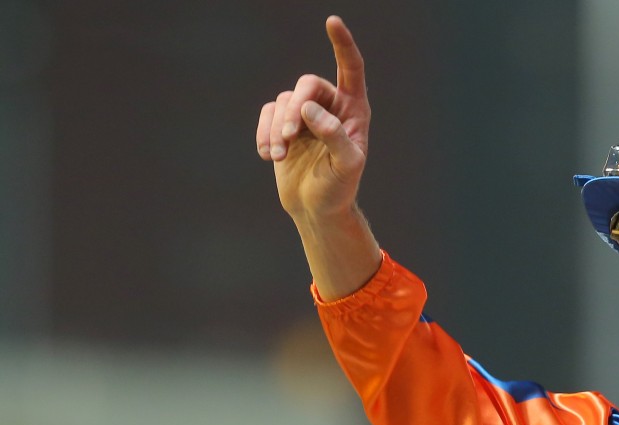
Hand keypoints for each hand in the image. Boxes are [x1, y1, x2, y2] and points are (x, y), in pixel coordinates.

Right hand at [256, 15, 369, 221]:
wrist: (316, 208)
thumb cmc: (339, 187)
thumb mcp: (347, 165)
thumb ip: (333, 135)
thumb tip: (309, 110)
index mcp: (354, 110)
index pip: (351, 69)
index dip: (342, 44)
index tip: (331, 22)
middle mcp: (329, 105)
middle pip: (306, 85)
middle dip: (294, 110)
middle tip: (288, 137)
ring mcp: (304, 114)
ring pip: (283, 102)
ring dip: (276, 130)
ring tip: (279, 156)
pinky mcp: (282, 125)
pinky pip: (267, 115)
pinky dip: (264, 134)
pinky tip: (268, 156)